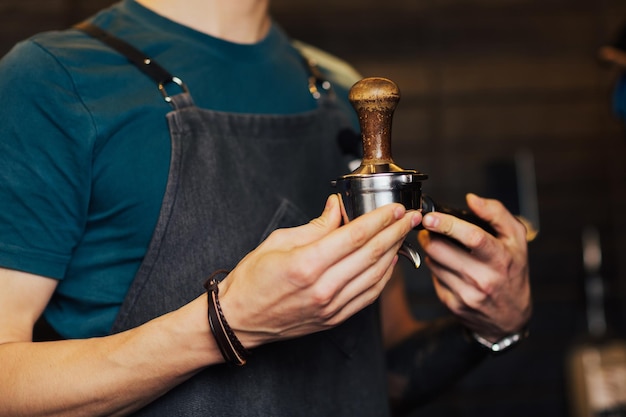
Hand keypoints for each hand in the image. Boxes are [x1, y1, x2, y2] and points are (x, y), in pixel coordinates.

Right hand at [218, 194, 421, 347]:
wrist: (239, 319)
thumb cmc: (252, 279)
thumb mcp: (278, 242)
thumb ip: (315, 226)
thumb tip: (337, 207)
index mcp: (306, 264)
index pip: (355, 236)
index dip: (380, 220)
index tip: (396, 208)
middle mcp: (323, 288)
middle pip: (371, 254)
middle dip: (395, 232)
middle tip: (411, 216)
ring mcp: (331, 306)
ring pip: (375, 276)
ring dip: (394, 253)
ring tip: (404, 235)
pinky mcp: (334, 319)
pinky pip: (368, 296)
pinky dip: (383, 277)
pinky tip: (390, 262)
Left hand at [417, 193, 530, 340]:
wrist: (511, 316)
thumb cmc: (512, 270)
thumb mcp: (516, 239)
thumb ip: (497, 214)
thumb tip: (472, 199)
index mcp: (501, 258)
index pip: (472, 238)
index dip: (447, 224)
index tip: (430, 217)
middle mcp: (484, 279)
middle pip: (440, 250)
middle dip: (429, 235)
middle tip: (429, 228)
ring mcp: (468, 294)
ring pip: (432, 263)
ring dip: (432, 251)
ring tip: (442, 247)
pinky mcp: (454, 305)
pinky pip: (434, 279)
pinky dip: (437, 269)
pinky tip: (448, 267)